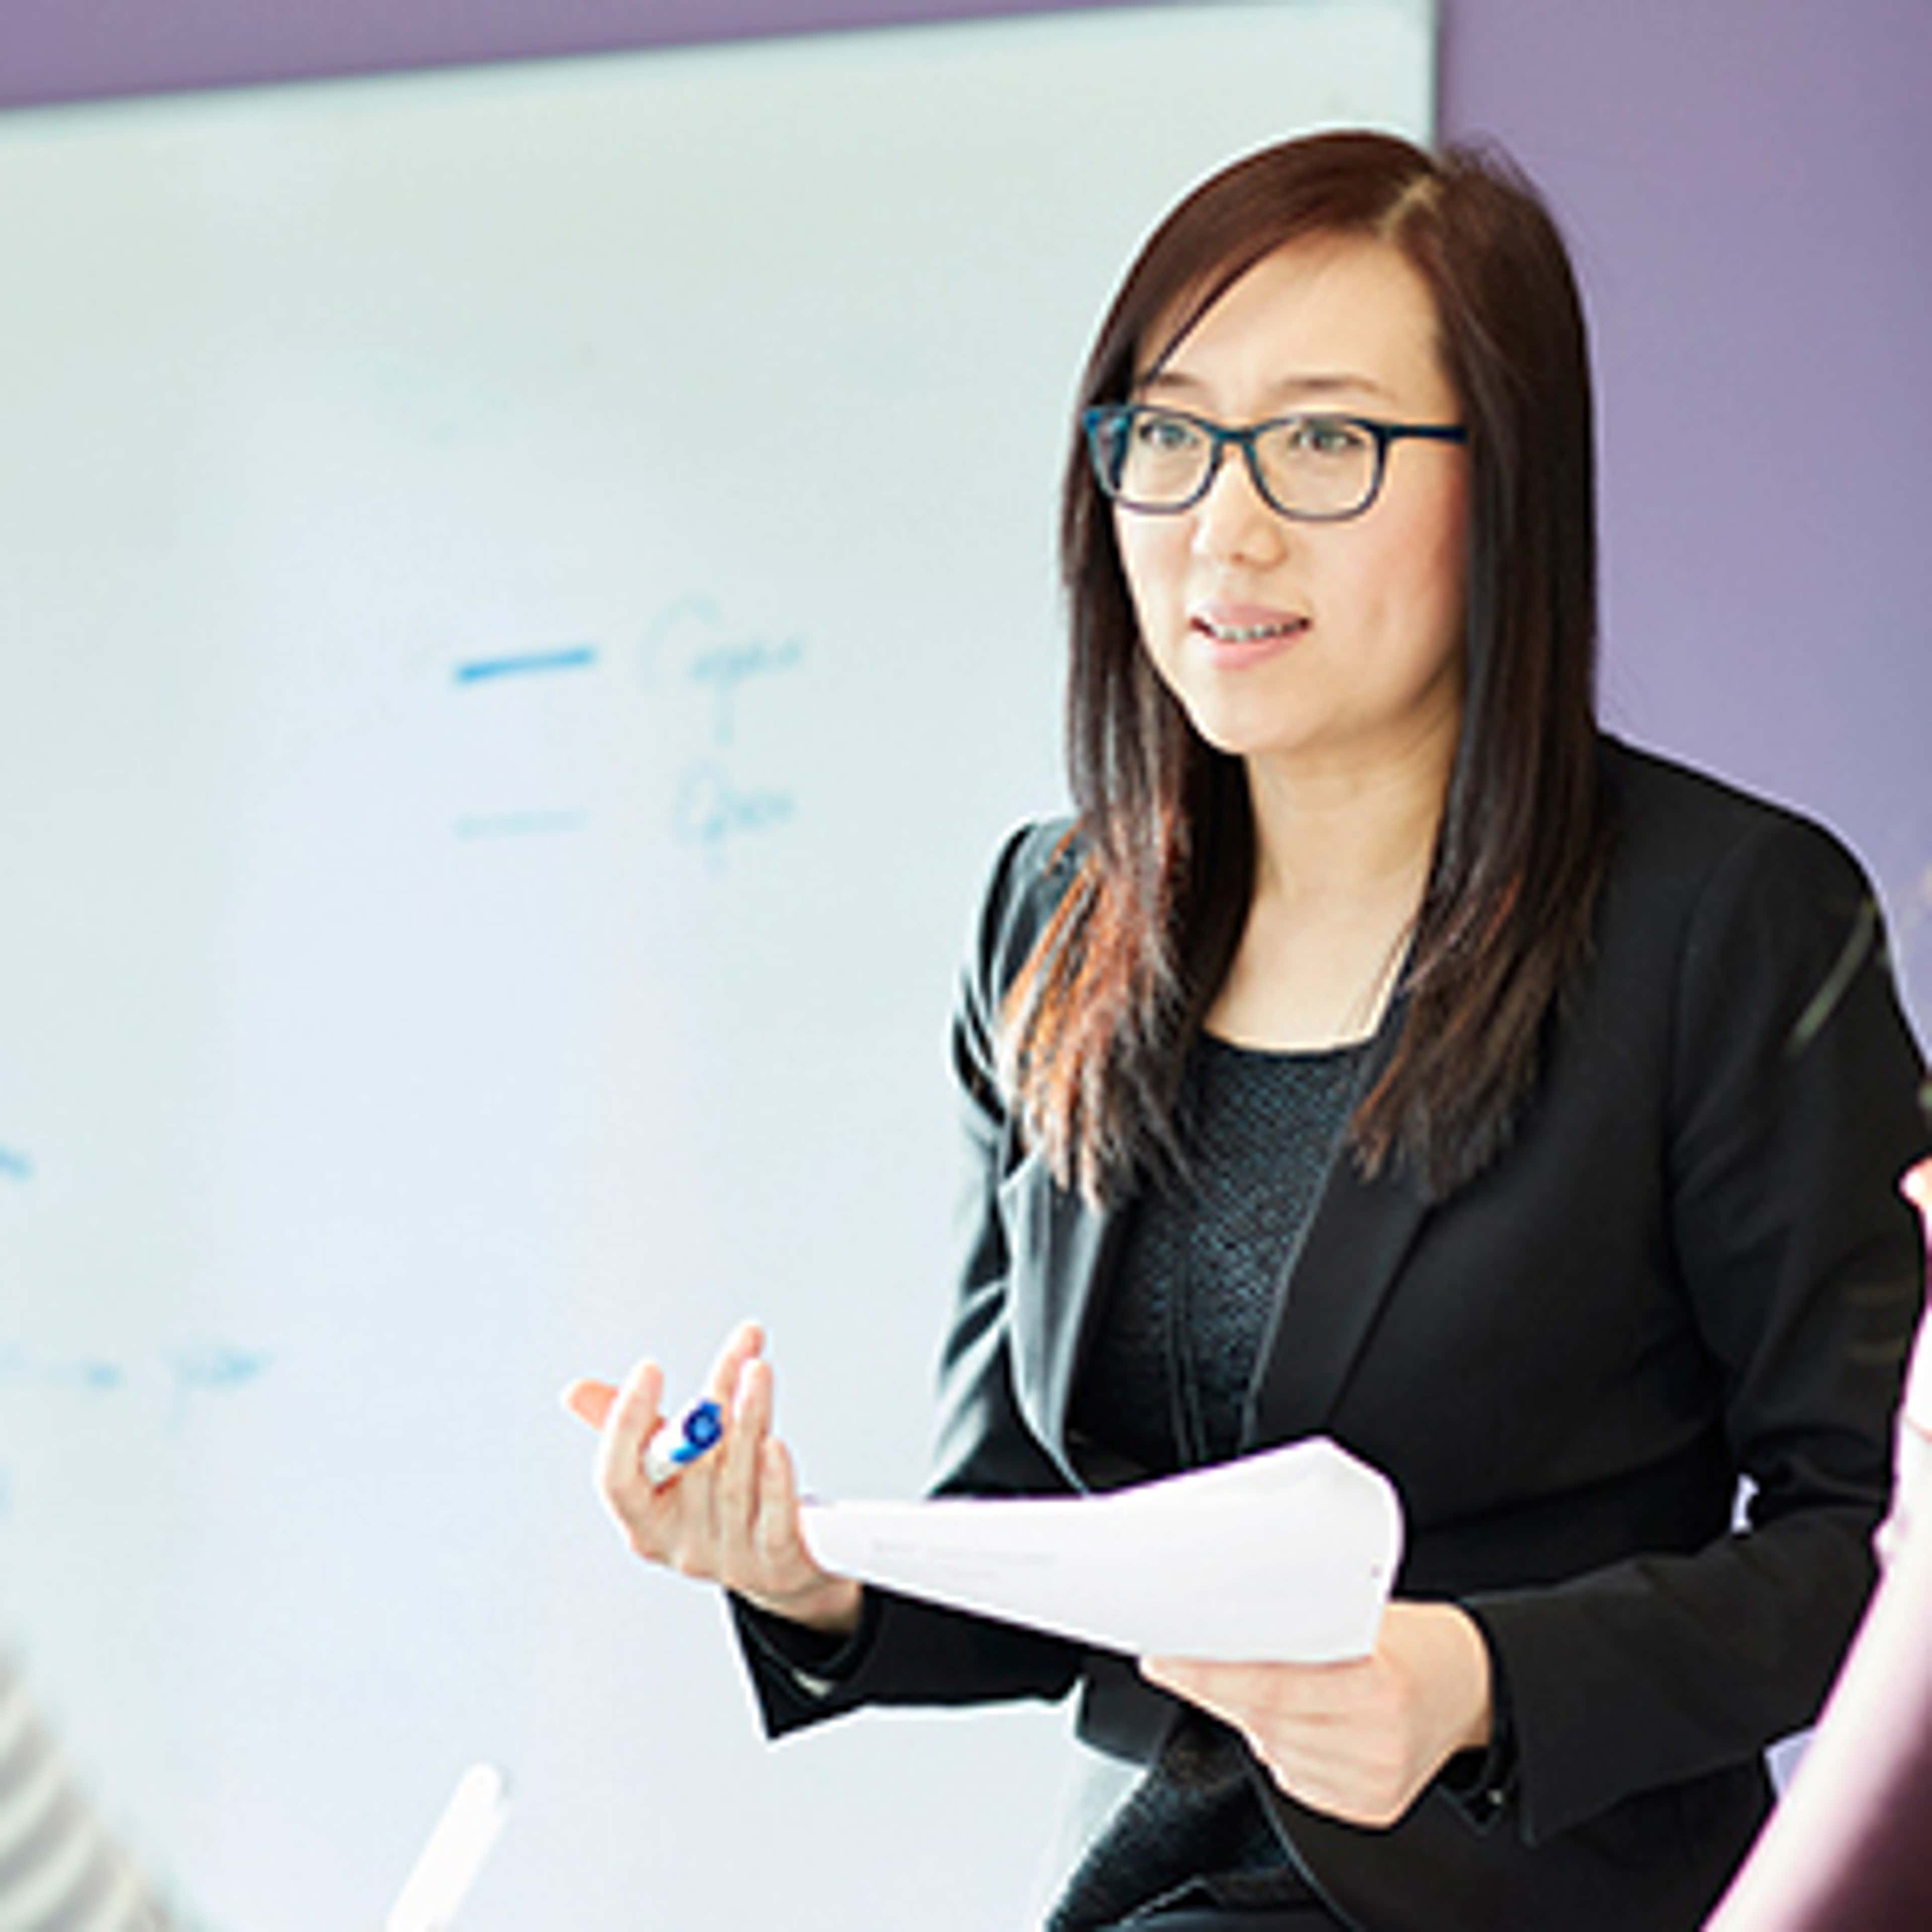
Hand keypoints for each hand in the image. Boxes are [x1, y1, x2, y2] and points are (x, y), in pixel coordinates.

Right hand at [562, 1319, 862, 1636]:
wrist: (778, 1567)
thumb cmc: (714, 1502)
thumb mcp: (673, 1467)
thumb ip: (632, 1428)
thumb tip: (574, 1390)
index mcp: (643, 1521)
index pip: (616, 1479)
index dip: (626, 1424)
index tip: (648, 1366)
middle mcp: (682, 1543)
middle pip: (691, 1468)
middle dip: (713, 1402)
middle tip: (735, 1353)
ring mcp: (729, 1555)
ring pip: (735, 1482)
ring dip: (749, 1420)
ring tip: (757, 1370)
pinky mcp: (775, 1563)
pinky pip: (773, 1521)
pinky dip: (774, 1482)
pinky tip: (775, 1444)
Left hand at [1140, 1600, 1492, 1829]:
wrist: (1473, 1687)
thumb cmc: (1414, 1642)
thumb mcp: (1365, 1615)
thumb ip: (1301, 1624)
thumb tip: (1219, 1619)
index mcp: (1379, 1680)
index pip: (1271, 1681)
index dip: (1209, 1672)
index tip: (1164, 1658)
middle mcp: (1376, 1737)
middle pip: (1262, 1716)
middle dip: (1216, 1686)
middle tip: (1183, 1657)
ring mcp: (1371, 1779)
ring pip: (1271, 1747)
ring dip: (1252, 1715)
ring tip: (1279, 1684)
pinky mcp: (1369, 1807)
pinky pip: (1294, 1776)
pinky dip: (1282, 1745)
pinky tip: (1303, 1721)